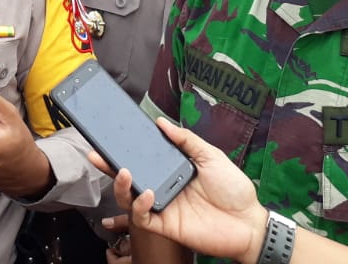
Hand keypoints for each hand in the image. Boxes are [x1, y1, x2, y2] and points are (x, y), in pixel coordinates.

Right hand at [89, 118, 265, 263]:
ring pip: (129, 197)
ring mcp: (163, 206)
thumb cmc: (234, 189)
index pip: (143, 157)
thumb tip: (161, 122)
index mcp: (172, 169)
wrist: (249, 222)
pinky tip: (148, 193)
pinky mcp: (166, 225)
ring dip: (121, 185)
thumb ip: (186, 140)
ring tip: (123, 172)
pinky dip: (140, 205)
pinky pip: (143, 217)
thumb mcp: (211, 156)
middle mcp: (163, 186)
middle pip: (129, 177)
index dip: (125, 149)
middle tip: (97, 153)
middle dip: (109, 166)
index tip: (111, 136)